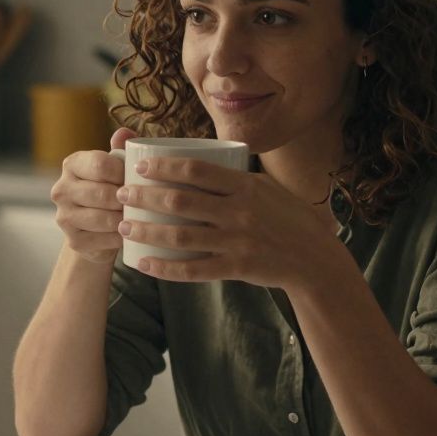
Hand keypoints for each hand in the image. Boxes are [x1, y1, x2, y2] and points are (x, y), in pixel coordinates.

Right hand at [50, 127, 137, 263]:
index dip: (124, 172)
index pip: (100, 164)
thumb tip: (124, 132)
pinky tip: (130, 233)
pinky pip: (103, 240)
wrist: (99, 228)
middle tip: (144, 201)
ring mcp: (64, 217)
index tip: (139, 178)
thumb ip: (121, 149)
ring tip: (140, 216)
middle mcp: (61, 189)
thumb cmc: (111, 189)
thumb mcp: (116, 167)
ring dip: (125, 219)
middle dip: (127, 199)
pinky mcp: (73, 241)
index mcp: (72, 164)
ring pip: (103, 218)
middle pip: (102, 193)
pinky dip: (121, 238)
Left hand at [115, 156, 335, 287]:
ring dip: (146, 231)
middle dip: (144, 196)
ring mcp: (237, 241)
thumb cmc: (288, 219)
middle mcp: (239, 211)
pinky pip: (193, 270)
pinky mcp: (237, 268)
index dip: (163, 166)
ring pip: (180, 236)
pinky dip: (165, 268)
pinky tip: (144, 263)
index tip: (139, 166)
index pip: (195, 170)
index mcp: (245, 186)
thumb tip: (195, 166)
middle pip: (180, 200)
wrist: (315, 258)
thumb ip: (234, 180)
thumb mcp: (266, 189)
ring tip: (123, 226)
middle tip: (122, 194)